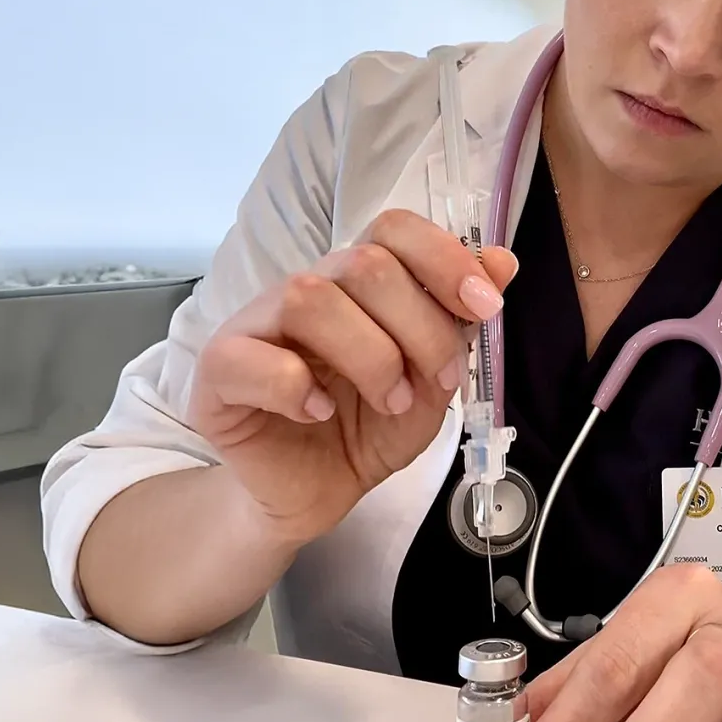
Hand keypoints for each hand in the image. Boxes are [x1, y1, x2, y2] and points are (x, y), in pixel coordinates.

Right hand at [188, 209, 517, 545]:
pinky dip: (296, 386)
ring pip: (309, 298)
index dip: (443, 258)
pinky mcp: (218, 371)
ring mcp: (256, 325)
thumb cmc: (369, 427)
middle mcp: (307, 288)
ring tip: (389, 401)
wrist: (318, 492)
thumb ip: (460, 320)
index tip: (484, 307)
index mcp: (358, 281)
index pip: (394, 229)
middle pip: (363, 264)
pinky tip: (320, 411)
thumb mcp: (432, 377)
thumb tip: (502, 261)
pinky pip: (250, 357)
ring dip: (369, 356)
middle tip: (439, 380)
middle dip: (420, 326)